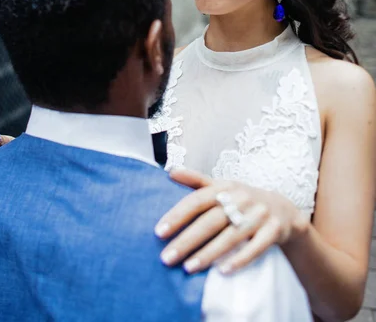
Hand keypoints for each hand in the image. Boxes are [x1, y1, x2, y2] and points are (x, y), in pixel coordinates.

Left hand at [155, 169, 308, 274]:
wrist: (283, 209)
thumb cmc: (242, 200)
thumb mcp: (222, 187)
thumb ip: (196, 181)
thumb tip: (170, 172)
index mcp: (225, 187)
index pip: (197, 200)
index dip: (178, 215)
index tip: (159, 232)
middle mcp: (242, 198)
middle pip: (211, 221)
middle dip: (187, 240)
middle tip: (166, 258)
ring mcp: (259, 214)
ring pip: (231, 236)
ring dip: (208, 253)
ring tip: (188, 268)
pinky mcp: (274, 230)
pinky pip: (256, 247)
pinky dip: (239, 259)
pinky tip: (222, 272)